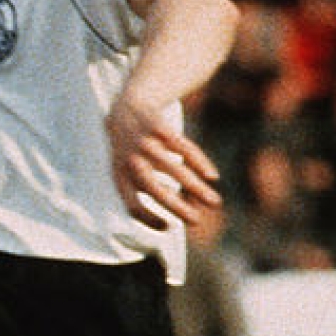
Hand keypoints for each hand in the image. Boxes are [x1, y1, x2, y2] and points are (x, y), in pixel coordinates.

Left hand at [107, 96, 220, 229]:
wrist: (125, 108)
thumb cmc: (133, 151)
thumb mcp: (133, 171)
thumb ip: (154, 190)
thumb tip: (186, 211)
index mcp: (120, 177)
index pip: (132, 206)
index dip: (149, 220)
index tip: (169, 227)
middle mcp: (130, 161)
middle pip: (153, 189)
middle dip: (176, 207)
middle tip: (197, 222)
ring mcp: (145, 143)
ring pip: (174, 169)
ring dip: (196, 188)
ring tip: (215, 203)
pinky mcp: (161, 128)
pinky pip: (184, 148)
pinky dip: (199, 163)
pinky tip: (212, 176)